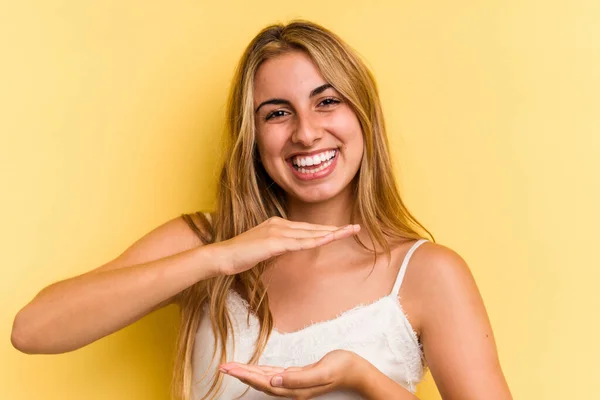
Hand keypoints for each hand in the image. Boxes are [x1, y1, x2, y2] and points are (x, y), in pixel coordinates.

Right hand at [211, 217, 360, 275]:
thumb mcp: (264, 250)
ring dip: (331, 234)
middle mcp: (279, 225)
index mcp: (277, 225)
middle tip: (355, 228)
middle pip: (313, 228)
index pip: (307, 228)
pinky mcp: (274, 242)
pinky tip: (328, 240)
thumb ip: (278, 248)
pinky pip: (300, 243)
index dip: (325, 229)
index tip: (341, 230)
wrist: (222, 256)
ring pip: (310, 234)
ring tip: (349, 232)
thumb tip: (290, 250)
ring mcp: (277, 232)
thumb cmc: (240, 256)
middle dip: (335, 229)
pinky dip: (316, 241)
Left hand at [219, 349, 361, 398]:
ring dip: (248, 373)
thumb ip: (299, 378)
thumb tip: (275, 382)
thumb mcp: (322, 372)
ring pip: (265, 379)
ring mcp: (294, 384)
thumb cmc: (342, 368)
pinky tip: (254, 370)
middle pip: (259, 382)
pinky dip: (261, 372)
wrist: (356, 371)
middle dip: (240, 374)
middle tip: (222, 366)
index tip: (229, 369)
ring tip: (232, 367)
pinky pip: (274, 375)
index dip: (245, 376)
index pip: (263, 383)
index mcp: (295, 389)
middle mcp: (291, 389)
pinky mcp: (298, 377)